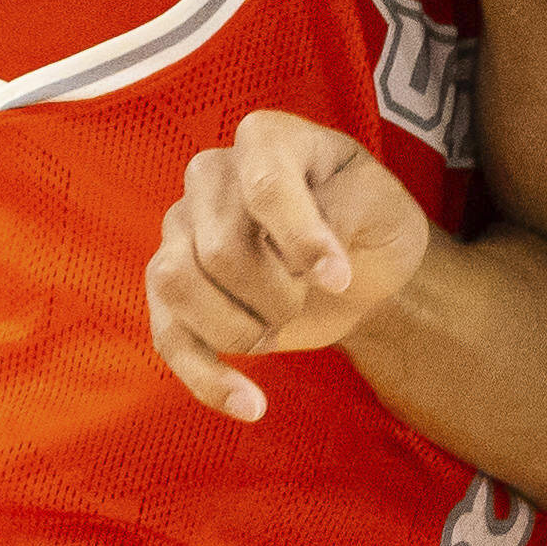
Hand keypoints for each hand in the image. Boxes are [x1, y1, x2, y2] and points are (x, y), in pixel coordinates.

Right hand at [148, 109, 433, 421]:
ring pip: (176, 285)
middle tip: (312, 296)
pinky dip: (207, 379)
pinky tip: (250, 405)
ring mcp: (180, 230)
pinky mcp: (170, 289)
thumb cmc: (368, 223)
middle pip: (221, 250)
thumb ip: (344, 212)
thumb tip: (311, 259)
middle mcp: (211, 176)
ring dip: (239, 327)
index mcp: (266, 140)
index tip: (337, 279)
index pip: (264, 185)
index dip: (299, 239)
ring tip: (280, 328)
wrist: (358, 271)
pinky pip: (165, 337)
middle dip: (278, 294)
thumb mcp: (381, 205)